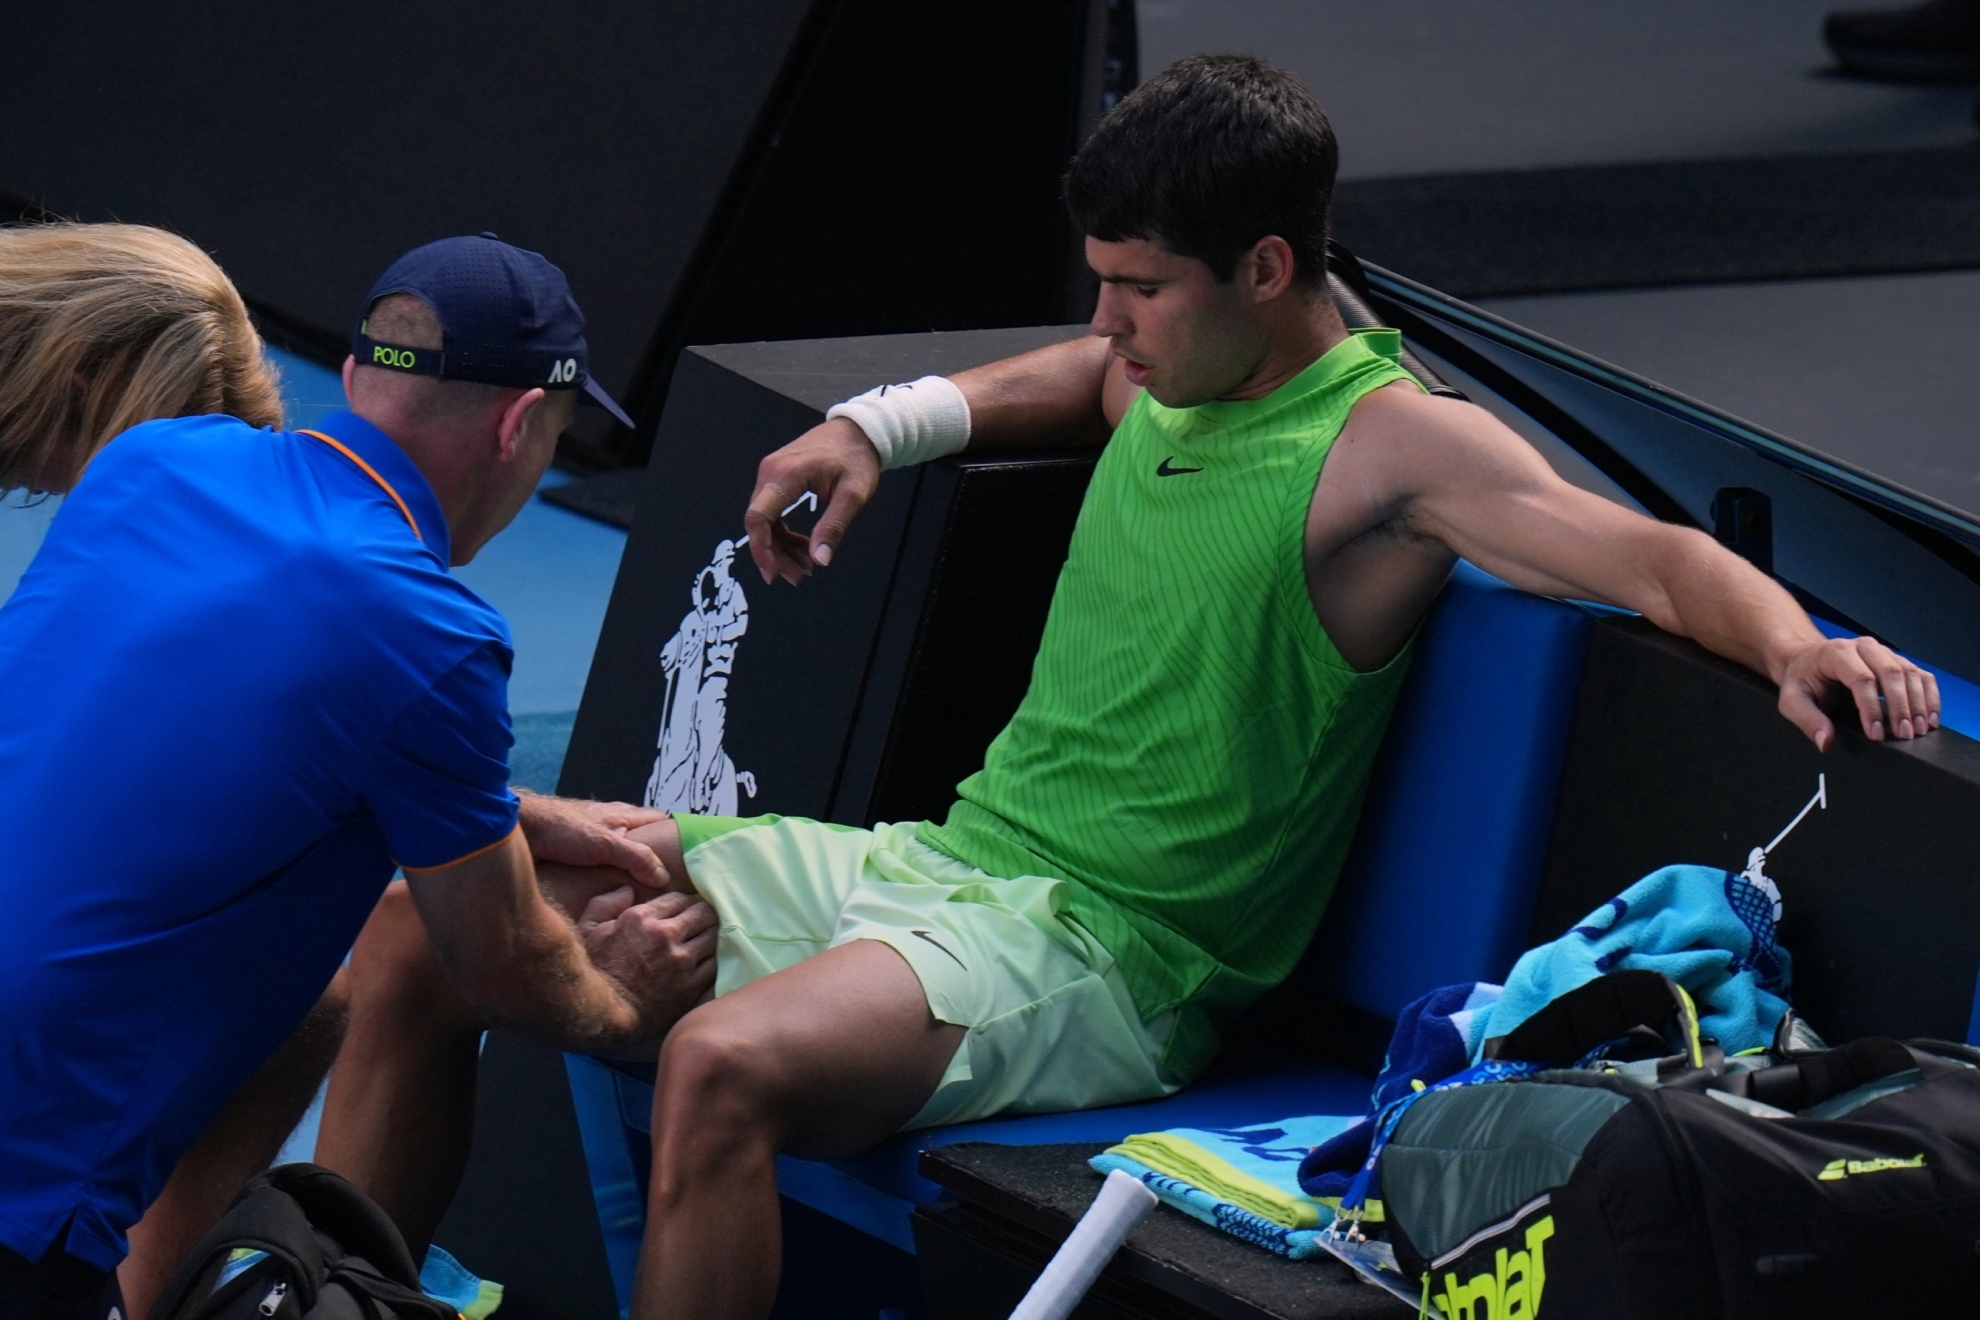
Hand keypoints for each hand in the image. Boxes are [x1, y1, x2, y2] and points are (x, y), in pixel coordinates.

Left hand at [517, 792, 668, 889]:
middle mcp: (607, 823)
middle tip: (664, 878)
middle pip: (638, 835)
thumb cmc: (560, 828)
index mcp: (621, 815)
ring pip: (617, 850)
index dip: (672, 832)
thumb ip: (636, 858)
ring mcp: (589, 837)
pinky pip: (597, 862)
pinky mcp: (572, 851)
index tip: (686, 853)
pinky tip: (605, 888)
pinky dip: (605, 872)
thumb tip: (664, 878)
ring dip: (626, 865)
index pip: (656, 818)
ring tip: (638, 889)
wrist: (518, 829)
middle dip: (650, 853)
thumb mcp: (605, 844)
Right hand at [577, 886, 718, 1036]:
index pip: (680, 899)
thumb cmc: (594, 973)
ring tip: (703, 946)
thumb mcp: (587, 931)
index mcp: (641, 919)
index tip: (681, 915)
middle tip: (699, 927)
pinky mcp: (692, 986)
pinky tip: (703, 966)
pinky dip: (711, 963)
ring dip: (709, 940)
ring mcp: (681, 962)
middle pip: (704, 914)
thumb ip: (605, 904)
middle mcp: (665, 936)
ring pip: (714, 938)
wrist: (604, 1018)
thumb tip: (628, 891)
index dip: (682, 905)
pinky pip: (715, 965)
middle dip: (702, 917)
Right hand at [744, 416, 880, 585]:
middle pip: (759, 523)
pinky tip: (803, 547)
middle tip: (798, 577)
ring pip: (765, 520)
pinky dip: (784, 533)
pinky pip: (772, 511)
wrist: (858, 430)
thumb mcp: (853, 495)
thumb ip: (834, 527)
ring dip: (781, 547)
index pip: (758, 517)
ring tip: (806, 567)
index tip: (773, 572)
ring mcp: (772, 473)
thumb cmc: (857, 458)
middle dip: (775, 554)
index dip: (761, 549)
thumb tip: (820, 560)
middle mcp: (771, 471)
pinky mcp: (777, 477)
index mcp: (786, 474)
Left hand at [1777, 635, 1940, 750]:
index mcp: (1836, 653)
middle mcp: (1863, 647)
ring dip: (1919, 703)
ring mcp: (1883, 652)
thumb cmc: (1801, 680)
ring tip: (1919, 730)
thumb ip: (1807, 720)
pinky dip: (1929, 695)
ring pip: (1910, 673)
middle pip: (1891, 674)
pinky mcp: (1896, 660)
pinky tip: (1930, 717)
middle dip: (1900, 707)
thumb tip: (1826, 742)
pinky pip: (1920, 674)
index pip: (1861, 679)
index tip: (1876, 734)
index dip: (1871, 708)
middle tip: (1904, 735)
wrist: (1807, 661)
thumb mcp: (1792, 701)